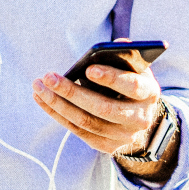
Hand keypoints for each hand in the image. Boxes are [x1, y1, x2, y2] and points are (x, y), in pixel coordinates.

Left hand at [32, 62, 160, 155]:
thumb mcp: (135, 66)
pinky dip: (58, 114)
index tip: (88, 69)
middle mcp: (139, 118)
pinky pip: (78, 131)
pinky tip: (42, 99)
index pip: (132, 86)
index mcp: (149, 93)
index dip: (111, 78)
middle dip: (72, 92)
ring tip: (39, 87)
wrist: (140, 115)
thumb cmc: (131, 81)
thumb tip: (118, 43)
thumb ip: (127, 55)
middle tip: (48, 77)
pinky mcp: (107, 145)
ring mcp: (124, 135)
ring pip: (86, 122)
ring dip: (58, 104)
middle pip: (103, 108)